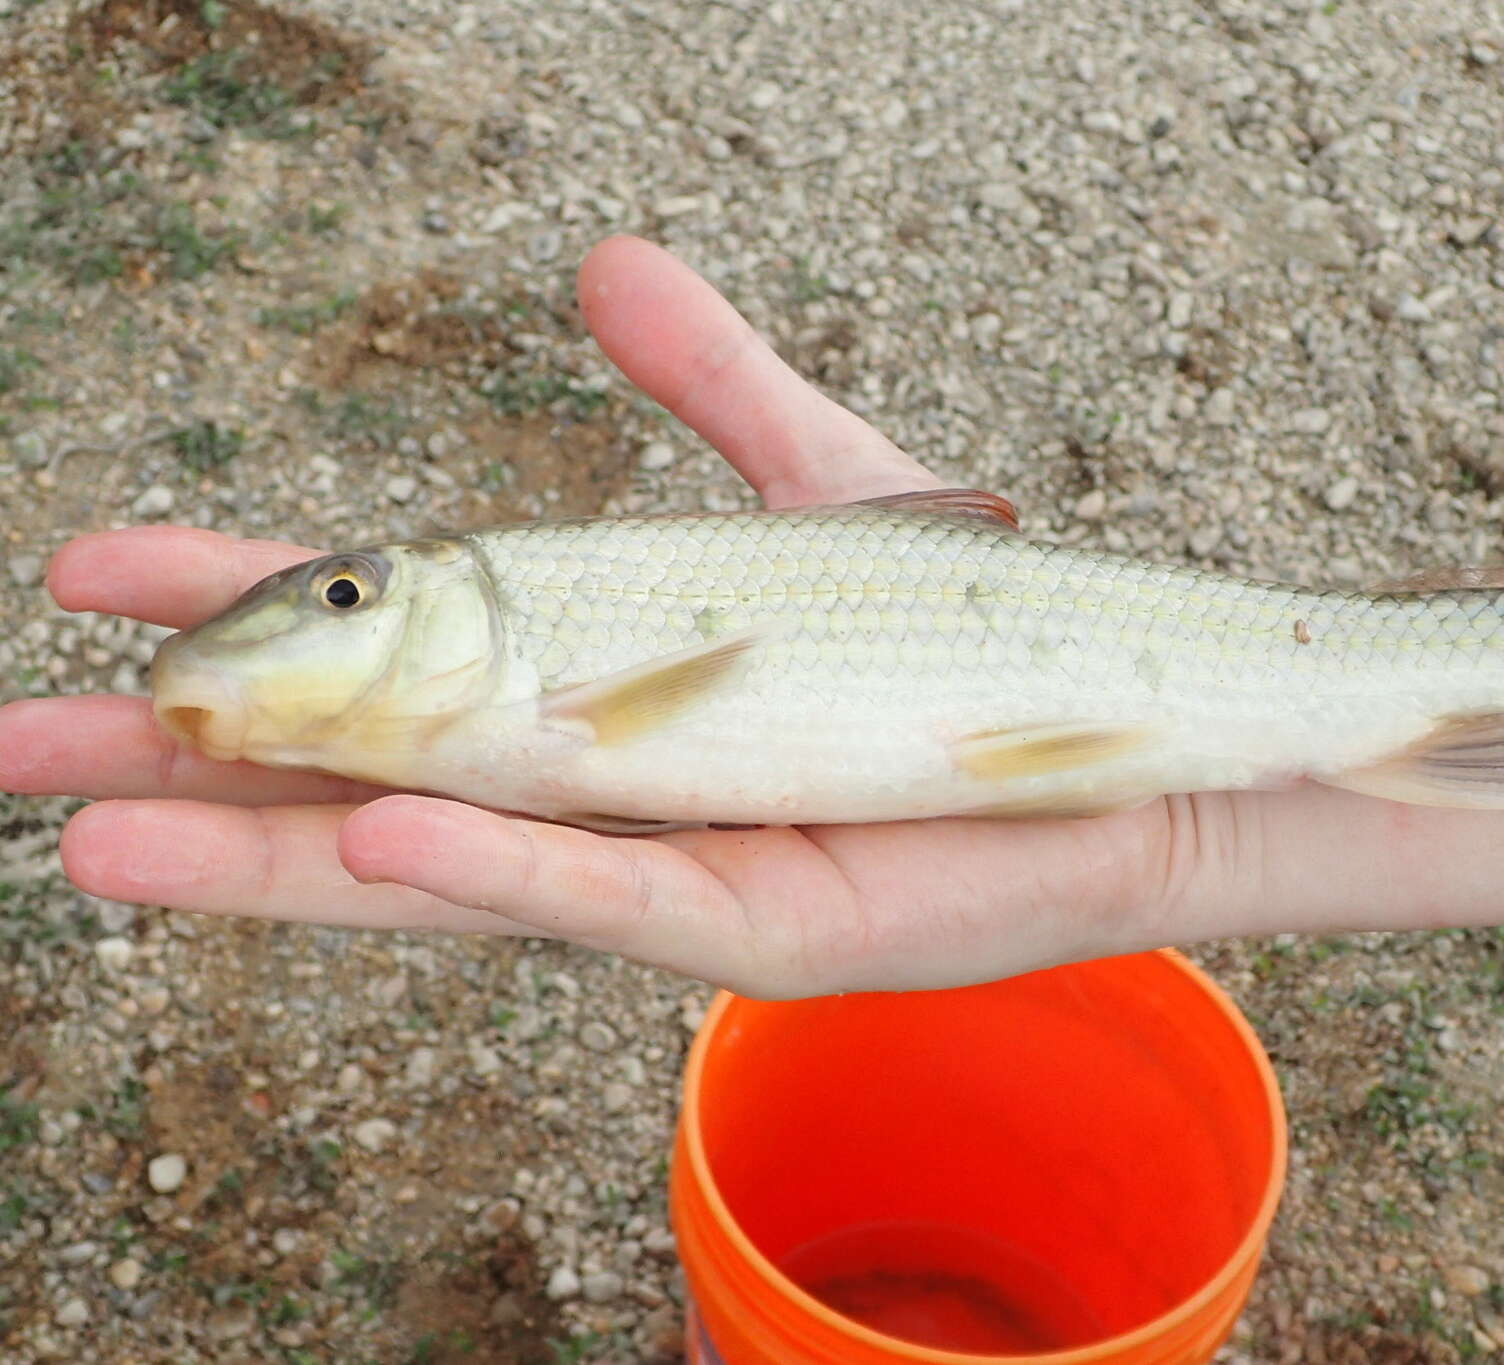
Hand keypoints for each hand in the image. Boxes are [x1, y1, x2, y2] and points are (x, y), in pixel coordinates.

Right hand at [0, 237, 1277, 997]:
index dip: (250, 609)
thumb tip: (600, 263)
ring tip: (111, 843)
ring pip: (458, 872)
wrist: (1138, 736)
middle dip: (197, 777)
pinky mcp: (773, 924)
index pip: (388, 650)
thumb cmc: (974, 630)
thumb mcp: (817, 485)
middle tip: (16, 754)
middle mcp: (616, 789)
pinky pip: (616, 899)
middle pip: (374, 782)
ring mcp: (686, 868)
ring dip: (286, 861)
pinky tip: (372, 836)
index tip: (95, 566)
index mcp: (601, 687)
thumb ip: (709, 389)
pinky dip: (497, 869)